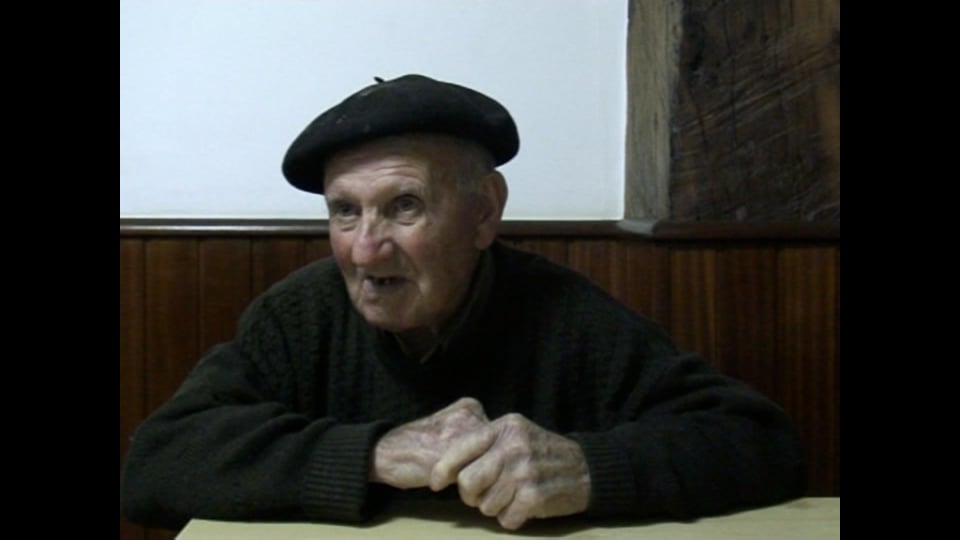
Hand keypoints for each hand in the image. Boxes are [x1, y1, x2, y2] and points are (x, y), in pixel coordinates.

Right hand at [370, 397, 494, 488]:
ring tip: (455, 478)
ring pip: (485, 465)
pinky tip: (446, 482)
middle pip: (495, 450)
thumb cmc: (421, 444)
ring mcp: (457, 433)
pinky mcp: (446, 454)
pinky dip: (465, 486)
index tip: (471, 460)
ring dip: (476, 479)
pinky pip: (469, 477)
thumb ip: (477, 435)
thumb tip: (505, 456)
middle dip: (486, 468)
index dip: (489, 456)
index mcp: (470, 406)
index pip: (499, 436)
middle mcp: (467, 416)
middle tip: (466, 474)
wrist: (386, 452)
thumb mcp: (453, 428)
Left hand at [430, 413, 590, 529]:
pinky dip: (512, 518)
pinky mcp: (535, 496)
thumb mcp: (517, 435)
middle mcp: (513, 446)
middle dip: (470, 495)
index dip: (442, 469)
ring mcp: (524, 471)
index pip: (461, 448)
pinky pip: (505, 519)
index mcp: (505, 427)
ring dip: (494, 508)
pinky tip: (524, 507)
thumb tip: (447, 470)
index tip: (436, 483)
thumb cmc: (543, 454)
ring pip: (485, 505)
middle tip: (481, 495)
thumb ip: (486, 446)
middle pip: (467, 482)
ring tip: (511, 497)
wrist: (586, 469)